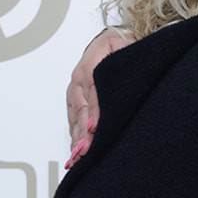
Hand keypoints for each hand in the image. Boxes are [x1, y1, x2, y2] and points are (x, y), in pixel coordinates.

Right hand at [65, 29, 134, 166]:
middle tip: (84, 152)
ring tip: (77, 158)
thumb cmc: (121, 45)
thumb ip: (120, 65)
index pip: (93, 92)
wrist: (113, 38)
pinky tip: (76, 152)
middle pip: (80, 110)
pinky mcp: (74, 100)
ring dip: (76, 138)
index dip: (94, 112)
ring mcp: (75, 91)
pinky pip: (73, 120)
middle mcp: (78, 80)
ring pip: (75, 118)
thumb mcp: (124, 49)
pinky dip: (75, 136)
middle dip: (82, 133)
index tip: (95, 128)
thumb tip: (114, 88)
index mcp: (90, 66)